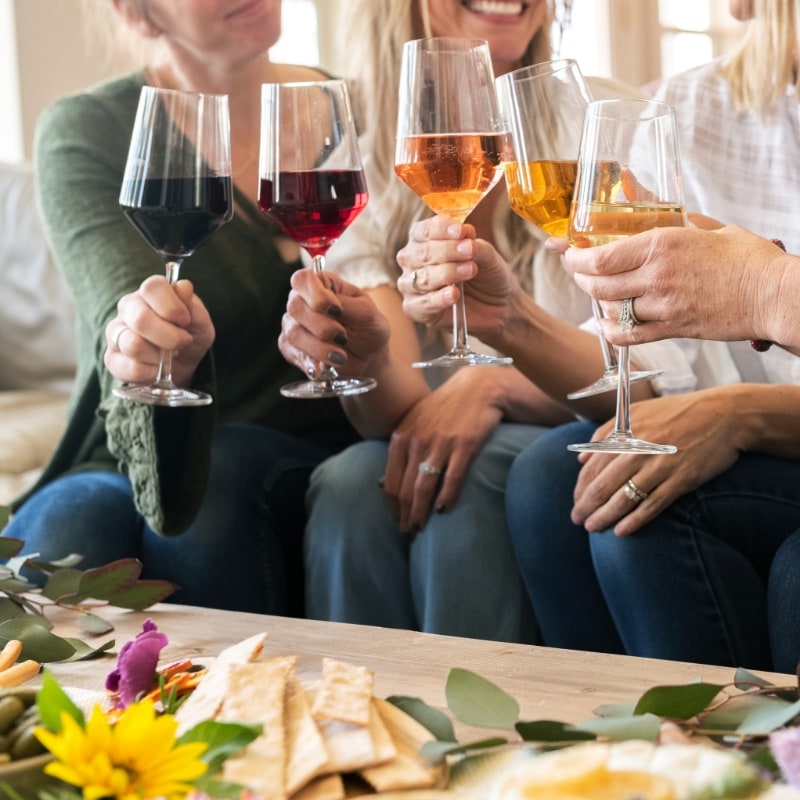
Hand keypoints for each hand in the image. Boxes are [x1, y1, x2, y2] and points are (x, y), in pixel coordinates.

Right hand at [104, 276, 213, 387]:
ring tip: (169, 356)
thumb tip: (184, 286)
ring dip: (160, 356)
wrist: (183, 365)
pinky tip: (158, 369)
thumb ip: (192, 305)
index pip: (152, 288)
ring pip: (133, 345)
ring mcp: (116, 333)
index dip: (172, 307)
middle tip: (183, 342)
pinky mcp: (112, 359)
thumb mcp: (200, 321)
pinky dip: (151, 373)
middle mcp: (128, 308)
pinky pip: (129, 368)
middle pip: (140, 319)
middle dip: (170, 337)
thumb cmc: (190, 335)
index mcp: (150, 293)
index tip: (186, 321)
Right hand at [279, 268, 390, 377]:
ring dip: (318, 347)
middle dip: (321, 325)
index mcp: (323, 286)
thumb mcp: (368, 314)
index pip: (304, 280)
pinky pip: (291, 352)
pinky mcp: (292, 348)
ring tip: (340, 357)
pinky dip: (310, 361)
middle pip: (296, 306)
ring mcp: (295, 324)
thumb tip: (328, 305)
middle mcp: (304, 302)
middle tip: (342, 336)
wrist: (368, 359)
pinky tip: (324, 368)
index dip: (316, 294)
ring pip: (294, 332)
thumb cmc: (369, 329)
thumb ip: (347, 305)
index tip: (337, 310)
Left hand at [381, 367, 503, 535]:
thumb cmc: (444, 409)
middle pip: (406, 489)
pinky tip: (443, 511)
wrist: (477, 388)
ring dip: (421, 513)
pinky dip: (446, 497)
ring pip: (425, 487)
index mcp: (401, 437)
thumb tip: (383, 484)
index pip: (391, 482)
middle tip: (408, 535)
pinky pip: (452, 478)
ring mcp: (440, 443)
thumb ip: (400, 451)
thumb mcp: (415, 425)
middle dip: (405, 516)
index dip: (393, 507)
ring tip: (421, 530)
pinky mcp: (463, 445)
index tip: (397, 522)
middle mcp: (417, 441)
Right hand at [396, 215, 519, 342]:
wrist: (497, 304)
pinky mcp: (415, 309)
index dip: (441, 229)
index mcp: (423, 240)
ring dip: (448, 273)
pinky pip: (423, 303)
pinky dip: (440, 298)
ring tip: (470, 270)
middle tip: (470, 251)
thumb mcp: (486, 255)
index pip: (424, 230)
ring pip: (423, 278)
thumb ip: (473, 244)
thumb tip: (465, 232)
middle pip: (422, 253)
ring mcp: (410, 285)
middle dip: (448, 250)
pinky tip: (454, 294)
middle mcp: (412, 261)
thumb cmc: (486, 274)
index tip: (461, 231)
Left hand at [563, 225, 782, 346]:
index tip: (567, 253)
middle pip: (597, 285)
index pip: (600, 258)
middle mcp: (657, 277)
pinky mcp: (672, 329)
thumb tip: (630, 183)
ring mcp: (663, 306)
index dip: (575, 259)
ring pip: (610, 310)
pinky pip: (629, 336)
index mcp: (662, 245)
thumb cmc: (745, 258)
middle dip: (579, 279)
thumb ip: (661, 211)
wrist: (774, 295)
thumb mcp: (703, 225)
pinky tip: (607, 325)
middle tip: (577, 272)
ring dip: (597, 303)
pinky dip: (612, 331)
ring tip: (598, 293)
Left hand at [571, 390, 742, 535]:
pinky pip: (652, 505)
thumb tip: (582, 459)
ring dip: (604, 516)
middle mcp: (638, 450)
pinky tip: (621, 532)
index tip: (576, 501)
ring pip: (623, 498)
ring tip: (593, 528)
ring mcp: (660, 466)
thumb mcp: (637, 413)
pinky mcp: (681, 480)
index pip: (592, 468)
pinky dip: (635, 520)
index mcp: (625, 434)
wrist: (724, 415)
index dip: (581, 488)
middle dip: (586, 506)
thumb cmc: (677, 413)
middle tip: (577, 520)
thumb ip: (606, 433)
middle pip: (603, 485)